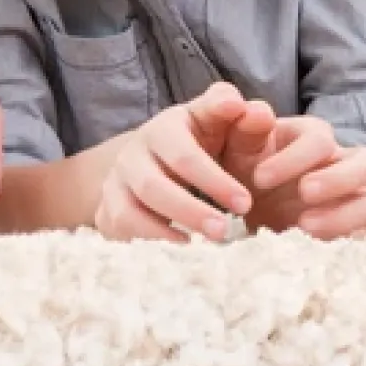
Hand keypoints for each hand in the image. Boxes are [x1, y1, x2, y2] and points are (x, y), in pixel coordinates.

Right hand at [93, 83, 260, 241]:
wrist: (166, 158)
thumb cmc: (207, 141)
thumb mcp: (228, 127)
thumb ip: (246, 120)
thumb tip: (258, 112)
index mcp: (165, 128)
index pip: (184, 155)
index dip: (214, 181)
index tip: (245, 203)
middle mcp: (133, 153)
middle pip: (153, 187)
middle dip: (190, 212)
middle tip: (223, 232)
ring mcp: (116, 183)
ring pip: (128, 213)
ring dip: (163, 234)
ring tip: (199, 249)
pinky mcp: (108, 210)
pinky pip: (118, 232)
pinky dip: (145, 244)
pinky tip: (177, 253)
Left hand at [224, 111, 365, 238]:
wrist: (238, 204)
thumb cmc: (241, 165)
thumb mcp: (235, 145)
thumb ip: (242, 125)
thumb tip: (258, 112)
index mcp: (311, 136)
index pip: (320, 138)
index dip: (295, 158)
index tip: (260, 179)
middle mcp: (339, 163)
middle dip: (339, 179)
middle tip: (304, 193)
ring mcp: (348, 199)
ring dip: (348, 215)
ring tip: (305, 226)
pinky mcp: (346, 228)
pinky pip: (362, 236)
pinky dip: (345, 235)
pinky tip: (311, 242)